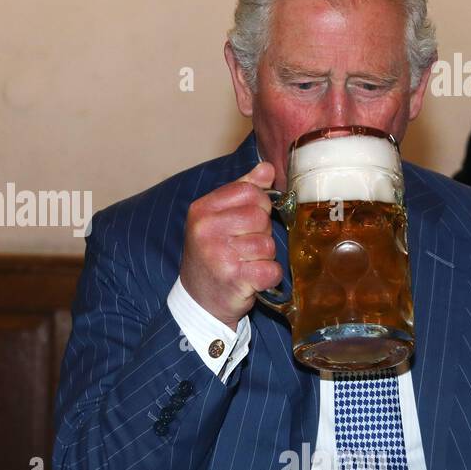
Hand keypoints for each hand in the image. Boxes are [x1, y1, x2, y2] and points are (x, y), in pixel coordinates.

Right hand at [178, 162, 282, 330]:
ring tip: (245, 264)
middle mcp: (206, 230)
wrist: (198, 301)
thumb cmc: (212, 256)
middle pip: (260, 216)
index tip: (247, 222)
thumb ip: (242, 191)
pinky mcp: (233, 279)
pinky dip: (268, 277)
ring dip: (263, 257)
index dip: (258, 206)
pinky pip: (271, 270)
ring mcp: (218, 255)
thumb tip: (266, 168)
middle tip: (244, 248)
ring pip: (268, 244)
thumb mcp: (218, 219)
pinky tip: (252, 279)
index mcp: (202, 210)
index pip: (249, 191)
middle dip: (261, 233)